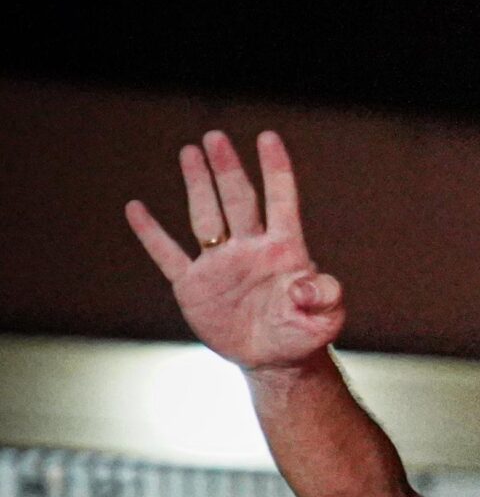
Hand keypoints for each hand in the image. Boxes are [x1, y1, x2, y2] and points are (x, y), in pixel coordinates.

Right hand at [125, 130, 345, 371]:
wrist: (274, 359)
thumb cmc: (304, 332)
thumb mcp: (326, 318)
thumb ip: (324, 296)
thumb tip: (303, 285)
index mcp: (285, 250)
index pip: (281, 201)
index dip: (276, 170)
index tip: (267, 138)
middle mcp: (250, 248)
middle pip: (238, 199)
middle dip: (226, 169)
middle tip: (215, 137)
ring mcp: (220, 263)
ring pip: (206, 215)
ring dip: (198, 185)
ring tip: (190, 151)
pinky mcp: (193, 285)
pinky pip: (168, 254)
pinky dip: (151, 233)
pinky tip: (136, 209)